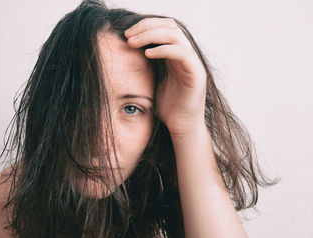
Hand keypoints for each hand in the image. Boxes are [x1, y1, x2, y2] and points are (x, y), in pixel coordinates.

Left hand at [124, 18, 206, 136]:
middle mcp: (186, 55)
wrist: (182, 127)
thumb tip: (128, 51)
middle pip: (169, 26)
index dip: (145, 26)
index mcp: (175, 55)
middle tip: (128, 35)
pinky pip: (182, 53)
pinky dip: (163, 50)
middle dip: (146, 26)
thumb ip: (147, 65)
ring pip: (175, 35)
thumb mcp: (153, 80)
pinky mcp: (196, 73)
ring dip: (151, 35)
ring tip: (133, 42)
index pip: (164, 27)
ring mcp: (192, 63)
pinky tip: (147, 54)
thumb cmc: (167, 107)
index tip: (127, 34)